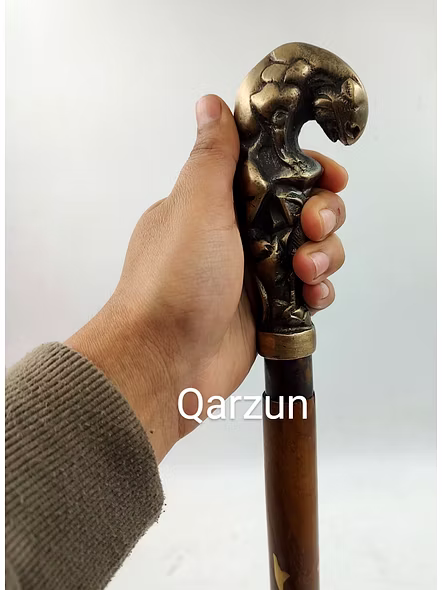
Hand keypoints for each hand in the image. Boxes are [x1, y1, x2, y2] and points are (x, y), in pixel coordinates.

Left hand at [66, 95, 346, 460]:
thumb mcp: (194, 206)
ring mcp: (254, 273)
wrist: (164, 361)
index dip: (307, 170)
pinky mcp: (268, 309)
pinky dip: (318, 290)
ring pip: (311, 250)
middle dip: (323, 215)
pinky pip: (308, 291)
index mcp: (217, 203)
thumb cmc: (173, 281)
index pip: (275, 171)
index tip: (330, 176)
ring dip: (324, 255)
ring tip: (307, 272)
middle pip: (302, 209)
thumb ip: (213, 157)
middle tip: (315, 230)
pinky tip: (312, 297)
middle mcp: (238, 234)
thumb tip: (211, 104)